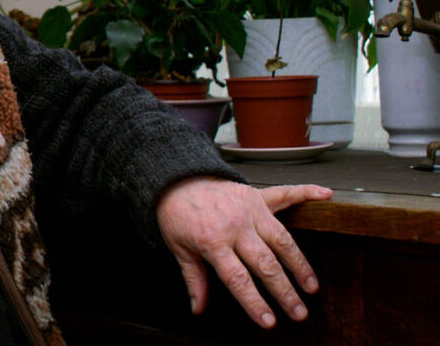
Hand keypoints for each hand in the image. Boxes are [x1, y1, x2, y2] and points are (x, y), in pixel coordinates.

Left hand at [155, 176, 332, 327]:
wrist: (175, 180)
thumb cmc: (177, 215)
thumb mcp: (179, 248)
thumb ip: (194, 279)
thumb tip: (198, 309)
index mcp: (212, 242)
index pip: (238, 279)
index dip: (255, 302)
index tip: (270, 322)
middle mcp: (235, 226)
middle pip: (265, 264)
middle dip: (284, 291)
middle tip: (299, 312)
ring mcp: (249, 210)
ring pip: (282, 240)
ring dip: (300, 264)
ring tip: (312, 286)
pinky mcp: (256, 196)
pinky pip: (285, 194)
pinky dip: (306, 192)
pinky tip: (325, 195)